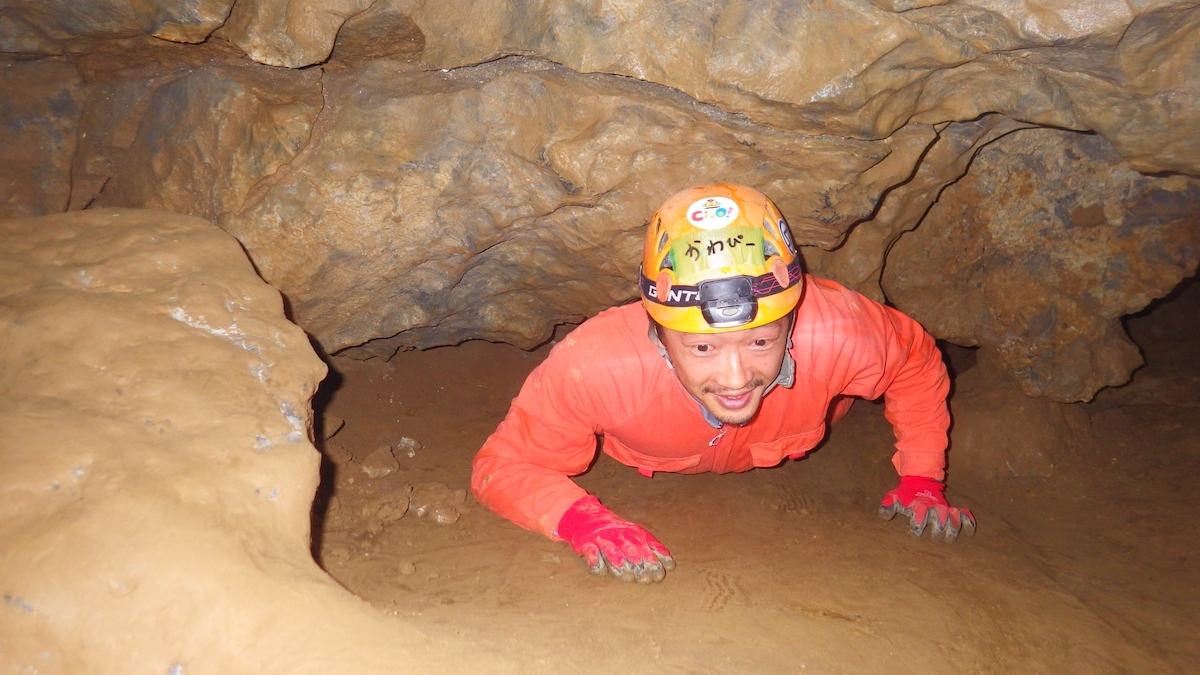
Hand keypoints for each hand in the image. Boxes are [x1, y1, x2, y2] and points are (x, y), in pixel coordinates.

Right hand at [555, 495, 675, 582]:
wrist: (588, 518)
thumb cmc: (618, 532)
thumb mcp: (638, 535)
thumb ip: (654, 549)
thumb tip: (672, 566)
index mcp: (634, 535)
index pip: (648, 549)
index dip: (654, 562)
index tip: (660, 575)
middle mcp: (620, 537)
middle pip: (632, 553)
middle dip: (640, 566)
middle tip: (646, 579)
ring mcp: (604, 541)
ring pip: (613, 554)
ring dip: (620, 565)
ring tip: (627, 577)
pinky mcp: (587, 545)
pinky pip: (592, 554)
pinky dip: (595, 561)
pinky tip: (600, 568)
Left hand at [879, 476, 975, 540]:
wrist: (920, 481)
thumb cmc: (906, 495)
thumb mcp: (894, 497)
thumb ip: (888, 505)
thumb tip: (884, 514)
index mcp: (920, 504)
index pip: (920, 513)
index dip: (918, 523)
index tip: (915, 531)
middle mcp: (934, 506)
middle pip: (940, 517)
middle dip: (938, 528)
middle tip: (935, 537)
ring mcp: (945, 508)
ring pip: (954, 517)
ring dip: (953, 528)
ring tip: (949, 538)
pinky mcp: (953, 510)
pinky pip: (965, 515)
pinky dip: (969, 522)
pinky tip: (970, 533)